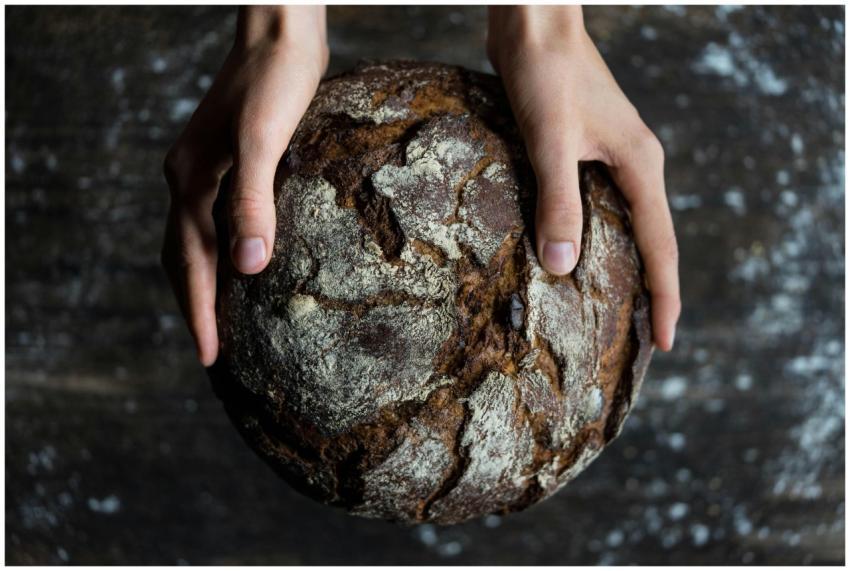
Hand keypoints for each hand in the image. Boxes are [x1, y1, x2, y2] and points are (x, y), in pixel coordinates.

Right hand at [162, 6, 327, 365]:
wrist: (280, 34)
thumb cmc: (275, 82)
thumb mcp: (264, 142)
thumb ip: (252, 201)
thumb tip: (248, 268)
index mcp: (190, 182)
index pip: (189, 264)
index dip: (200, 313)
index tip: (211, 359)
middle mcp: (188, 179)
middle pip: (182, 258)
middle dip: (195, 307)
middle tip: (213, 353)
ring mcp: (205, 170)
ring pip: (196, 241)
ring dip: (205, 283)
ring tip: (222, 320)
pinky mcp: (228, 162)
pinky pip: (215, 220)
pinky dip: (222, 252)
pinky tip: (246, 262)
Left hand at [487, 6, 680, 350]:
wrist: (533, 24)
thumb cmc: (545, 73)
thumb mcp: (550, 142)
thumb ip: (558, 203)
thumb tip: (562, 266)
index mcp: (639, 166)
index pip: (661, 247)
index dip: (664, 298)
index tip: (665, 343)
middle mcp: (633, 164)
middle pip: (650, 240)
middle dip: (649, 290)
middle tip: (641, 339)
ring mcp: (609, 156)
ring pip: (622, 223)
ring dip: (620, 265)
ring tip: (611, 308)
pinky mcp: (583, 149)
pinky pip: (596, 204)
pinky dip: (590, 235)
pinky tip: (571, 253)